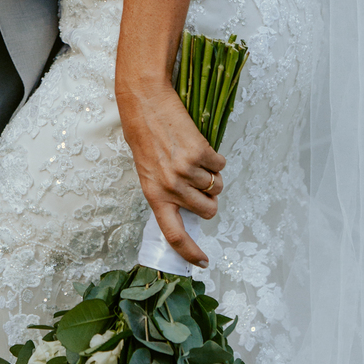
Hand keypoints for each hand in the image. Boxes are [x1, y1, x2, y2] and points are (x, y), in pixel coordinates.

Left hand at [118, 82, 225, 267]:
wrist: (144, 101)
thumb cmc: (143, 134)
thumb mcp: (147, 170)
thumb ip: (165, 191)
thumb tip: (187, 208)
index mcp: (154, 194)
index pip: (173, 234)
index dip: (189, 251)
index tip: (202, 261)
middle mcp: (171, 186)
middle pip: (207, 211)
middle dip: (209, 201)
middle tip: (200, 185)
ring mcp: (186, 170)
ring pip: (216, 187)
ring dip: (212, 176)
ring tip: (195, 158)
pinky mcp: (200, 152)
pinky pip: (220, 164)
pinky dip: (215, 158)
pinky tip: (199, 145)